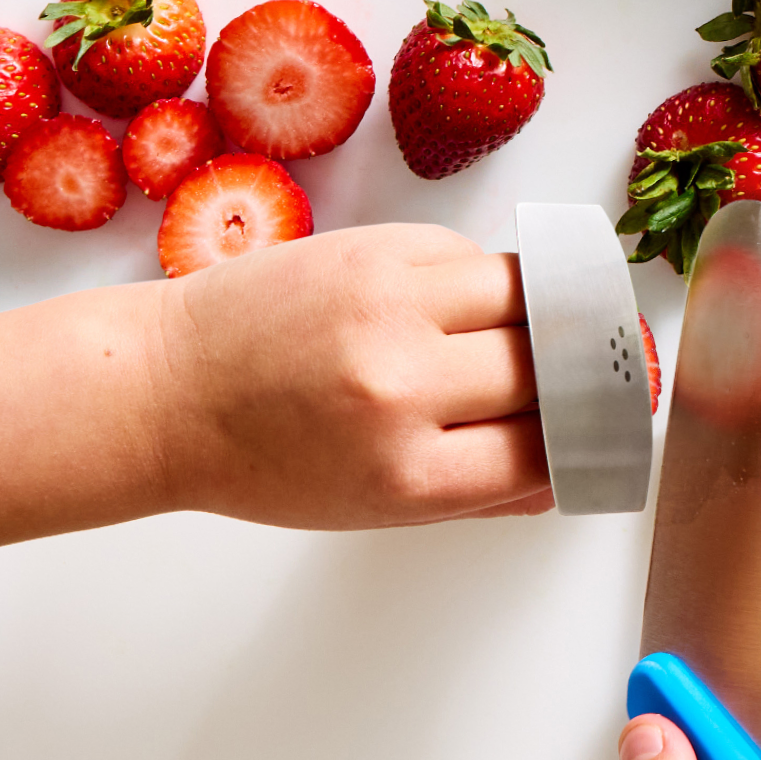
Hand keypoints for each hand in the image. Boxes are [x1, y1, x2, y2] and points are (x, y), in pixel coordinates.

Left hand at [153, 224, 551, 528]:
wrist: (167, 389)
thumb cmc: (259, 460)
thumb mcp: (370, 510)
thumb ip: (471, 497)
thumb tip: (556, 479)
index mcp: (406, 476)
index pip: (541, 453)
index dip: (580, 442)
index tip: (594, 431)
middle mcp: (404, 389)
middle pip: (545, 370)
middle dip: (574, 376)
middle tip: (587, 374)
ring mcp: (389, 309)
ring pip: (528, 296)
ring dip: (544, 314)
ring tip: (539, 329)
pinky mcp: (373, 249)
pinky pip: (472, 255)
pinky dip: (485, 279)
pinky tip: (468, 302)